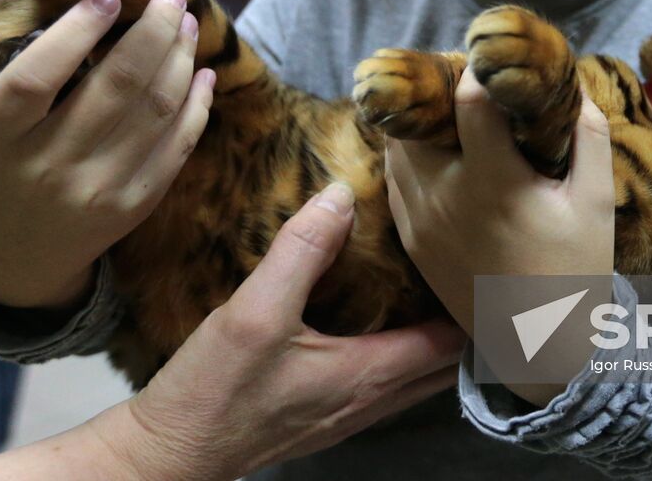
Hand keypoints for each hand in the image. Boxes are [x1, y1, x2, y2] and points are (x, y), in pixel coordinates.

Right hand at [0, 0, 213, 308]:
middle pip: (114, 88)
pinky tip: (200, 73)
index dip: (75, 33)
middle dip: (152, 32)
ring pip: (153, 112)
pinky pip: (176, 148)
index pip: (35, 79)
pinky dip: (194, 106)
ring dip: (179, 61)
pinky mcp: (132, 207)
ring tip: (185, 24)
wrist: (10, 262)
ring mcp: (95, 191)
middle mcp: (47, 168)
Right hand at [87, 184, 465, 480]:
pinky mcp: (319, 417)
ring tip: (429, 288)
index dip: (471, 303)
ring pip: (412, 377)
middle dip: (460, 320)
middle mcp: (369, 402)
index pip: (449, 341)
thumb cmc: (212, 393)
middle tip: (465, 270)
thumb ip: (301, 251)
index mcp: (368, 375)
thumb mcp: (255, 310)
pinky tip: (372, 322)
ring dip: (429, 338)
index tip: (483, 261)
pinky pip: (380, 382)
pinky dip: (395, 351)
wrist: (167, 456)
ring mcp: (345, 415)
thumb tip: (340, 196)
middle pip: (440, 364)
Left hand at [386, 69, 614, 404]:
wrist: (539, 346)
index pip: (467, 99)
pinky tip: (438, 146)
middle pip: (418, 114)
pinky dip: (409, 151)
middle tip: (466, 73)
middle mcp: (443, 196)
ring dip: (420, 118)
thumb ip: (587, 134)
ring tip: (451, 106)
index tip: (491, 50)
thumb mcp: (594, 201)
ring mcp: (418, 218)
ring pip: (397, 142)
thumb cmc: (575, 272)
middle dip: (439, 87)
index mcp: (491, 182)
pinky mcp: (410, 237)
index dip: (478, 65)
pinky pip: (395, 177)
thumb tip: (573, 83)